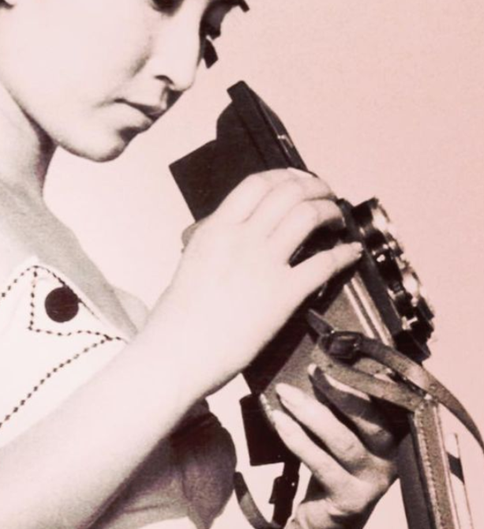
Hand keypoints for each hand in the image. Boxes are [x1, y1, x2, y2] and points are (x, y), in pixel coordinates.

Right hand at [156, 169, 362, 395]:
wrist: (177, 353)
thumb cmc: (177, 319)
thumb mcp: (191, 265)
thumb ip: (215, 246)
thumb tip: (230, 241)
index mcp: (215, 230)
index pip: (256, 184)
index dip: (284, 176)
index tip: (297, 180)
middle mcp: (241, 239)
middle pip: (288, 193)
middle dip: (315, 188)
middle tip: (325, 194)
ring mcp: (263, 264)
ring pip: (308, 216)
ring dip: (329, 211)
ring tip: (337, 219)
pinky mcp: (283, 294)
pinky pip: (323, 263)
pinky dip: (343, 254)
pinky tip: (351, 253)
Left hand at [268, 367, 397, 528]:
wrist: (321, 528)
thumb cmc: (329, 473)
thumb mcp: (340, 438)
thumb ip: (340, 410)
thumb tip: (318, 367)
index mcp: (393, 438)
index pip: (386, 402)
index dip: (366, 379)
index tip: (340, 356)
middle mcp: (390, 458)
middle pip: (370, 418)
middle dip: (340, 390)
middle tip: (313, 369)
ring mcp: (373, 482)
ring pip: (343, 440)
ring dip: (310, 413)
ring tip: (285, 393)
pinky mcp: (351, 500)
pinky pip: (321, 464)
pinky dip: (297, 439)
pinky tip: (279, 421)